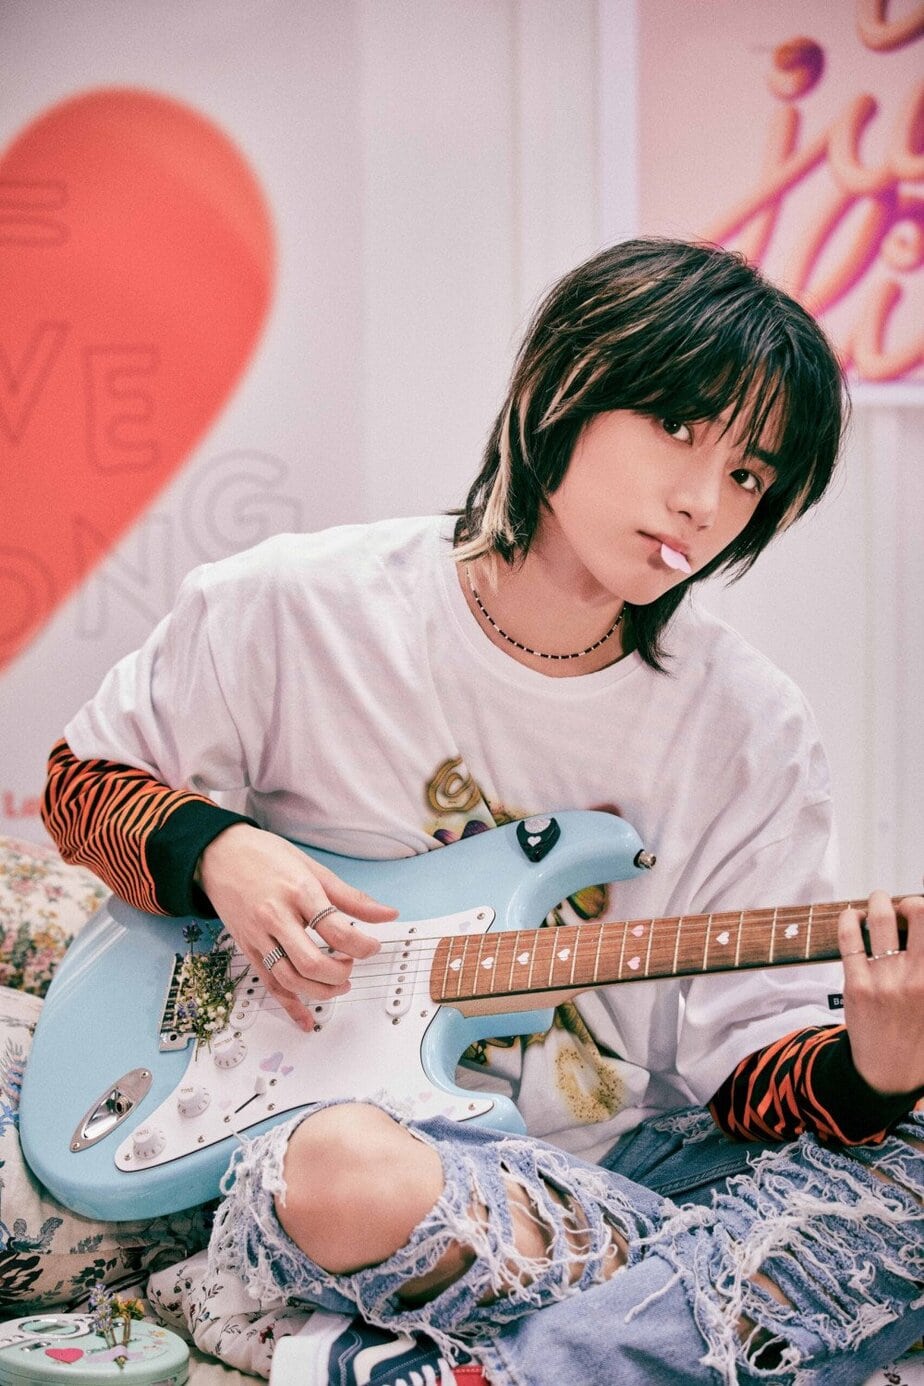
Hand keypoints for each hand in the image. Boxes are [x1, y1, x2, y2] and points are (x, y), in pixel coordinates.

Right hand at [197, 823, 396, 1025]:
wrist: (220, 854)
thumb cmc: (267, 857)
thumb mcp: (313, 869)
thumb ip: (352, 898)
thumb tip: (388, 915)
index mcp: (298, 891)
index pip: (336, 930)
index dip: (362, 946)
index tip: (372, 947)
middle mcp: (275, 916)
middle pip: (311, 961)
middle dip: (340, 972)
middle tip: (351, 966)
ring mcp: (258, 935)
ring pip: (290, 979)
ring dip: (320, 991)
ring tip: (339, 985)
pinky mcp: (247, 949)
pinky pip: (269, 984)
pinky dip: (290, 1005)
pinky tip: (307, 1018)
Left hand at [838, 890, 923, 1095]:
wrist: (887, 1074)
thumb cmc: (917, 1040)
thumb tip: (919, 947)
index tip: (921, 915)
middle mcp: (917, 977)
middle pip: (919, 914)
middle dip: (910, 903)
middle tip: (904, 906)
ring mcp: (886, 980)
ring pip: (881, 919)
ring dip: (879, 902)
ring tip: (878, 901)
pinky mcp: (856, 985)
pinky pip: (850, 940)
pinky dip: (850, 920)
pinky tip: (853, 916)